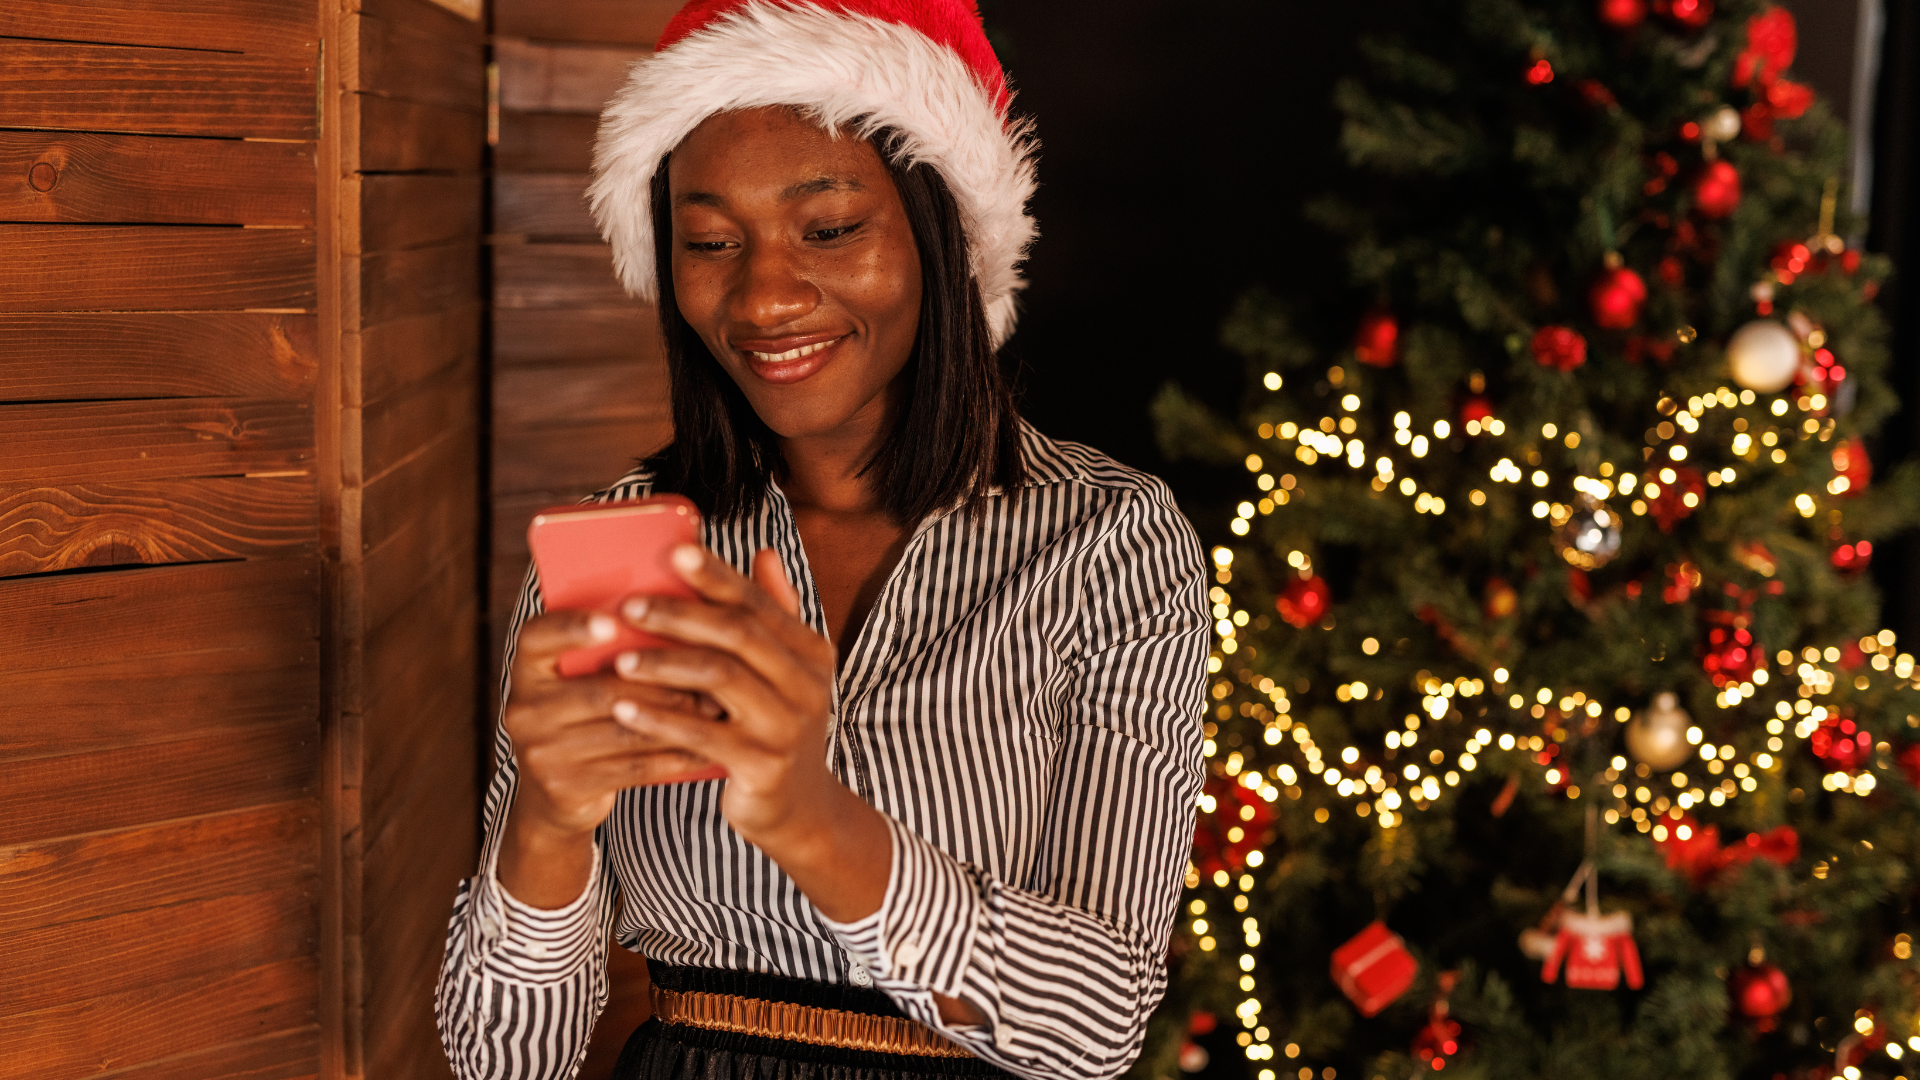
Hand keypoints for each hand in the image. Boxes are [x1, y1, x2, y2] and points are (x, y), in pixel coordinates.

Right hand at [496, 607, 720, 907]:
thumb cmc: (585, 714)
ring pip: (624, 728)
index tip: (613, 622)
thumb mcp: (582, 677)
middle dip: (663, 680)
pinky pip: (632, 768)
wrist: (555, 792)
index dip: (573, 628)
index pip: (538, 637)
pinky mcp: (566, 788)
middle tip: (715, 670)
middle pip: (601, 689)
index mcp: (527, 669)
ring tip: (718, 707)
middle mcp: (525, 709)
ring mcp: (541, 753)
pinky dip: (674, 755)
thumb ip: (612, 646)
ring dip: (678, 717)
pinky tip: (706, 747)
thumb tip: (675, 607)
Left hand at [611, 545, 840, 841]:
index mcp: (810, 651)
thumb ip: (776, 613)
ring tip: (619, 660)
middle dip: (680, 615)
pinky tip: (625, 709)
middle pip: (739, 633)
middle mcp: (807, 683)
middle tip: (629, 607)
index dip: (717, 575)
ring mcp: (788, 725)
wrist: (801, 808)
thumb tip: (764, 552)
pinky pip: (705, 734)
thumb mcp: (788, 671)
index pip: (759, 603)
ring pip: (721, 678)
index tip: (674, 551)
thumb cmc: (779, 726)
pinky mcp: (764, 764)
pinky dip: (662, 719)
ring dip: (665, 665)